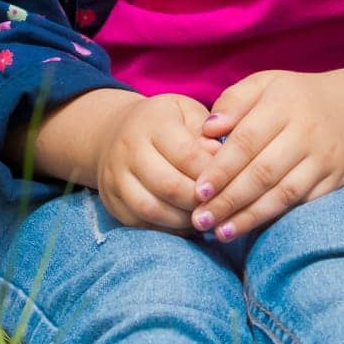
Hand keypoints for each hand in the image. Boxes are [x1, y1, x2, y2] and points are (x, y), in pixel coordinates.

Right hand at [95, 92, 224, 235]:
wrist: (116, 131)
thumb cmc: (166, 122)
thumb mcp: (188, 113)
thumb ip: (207, 133)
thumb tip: (223, 156)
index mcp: (153, 122)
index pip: (186, 154)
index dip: (211, 173)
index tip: (231, 182)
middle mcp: (129, 148)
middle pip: (168, 185)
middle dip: (199, 201)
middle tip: (220, 206)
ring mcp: (115, 177)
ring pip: (151, 208)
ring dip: (183, 219)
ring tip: (204, 217)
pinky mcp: (111, 201)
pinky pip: (140, 223)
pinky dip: (166, 229)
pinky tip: (186, 224)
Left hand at [188, 69, 343, 240]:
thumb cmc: (293, 98)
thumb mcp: (263, 84)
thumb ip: (233, 102)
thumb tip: (208, 129)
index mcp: (283, 104)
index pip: (247, 141)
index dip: (222, 169)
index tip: (198, 191)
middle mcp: (307, 131)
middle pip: (264, 172)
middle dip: (230, 200)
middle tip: (202, 219)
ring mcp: (324, 158)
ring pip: (284, 194)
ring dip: (250, 217)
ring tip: (221, 233)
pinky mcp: (336, 179)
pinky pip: (303, 203)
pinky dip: (277, 218)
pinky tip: (252, 228)